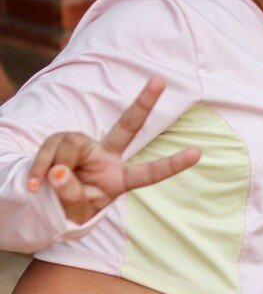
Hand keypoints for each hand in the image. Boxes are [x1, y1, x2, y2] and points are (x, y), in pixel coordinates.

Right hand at [27, 76, 198, 224]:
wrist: (42, 204)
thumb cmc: (67, 210)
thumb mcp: (74, 214)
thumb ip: (72, 196)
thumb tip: (60, 170)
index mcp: (119, 179)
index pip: (148, 173)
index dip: (171, 165)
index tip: (198, 153)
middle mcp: (106, 158)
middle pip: (127, 126)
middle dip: (144, 102)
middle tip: (160, 79)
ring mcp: (83, 148)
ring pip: (72, 146)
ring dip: (56, 168)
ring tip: (45, 187)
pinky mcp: (60, 143)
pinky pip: (50, 149)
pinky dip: (38, 168)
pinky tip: (34, 184)